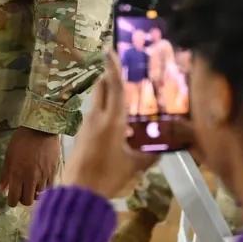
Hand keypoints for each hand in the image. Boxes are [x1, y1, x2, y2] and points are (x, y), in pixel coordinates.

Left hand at [0, 126, 60, 206]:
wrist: (42, 129)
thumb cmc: (22, 140)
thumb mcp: (9, 156)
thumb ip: (5, 175)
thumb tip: (1, 190)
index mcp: (17, 174)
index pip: (14, 199)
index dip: (11, 202)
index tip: (12, 198)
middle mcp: (30, 178)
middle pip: (27, 201)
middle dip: (23, 199)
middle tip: (22, 191)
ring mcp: (43, 176)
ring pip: (39, 196)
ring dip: (34, 193)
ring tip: (32, 185)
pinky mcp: (53, 173)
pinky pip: (49, 188)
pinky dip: (44, 188)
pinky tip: (41, 181)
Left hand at [62, 51, 194, 197]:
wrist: (79, 192)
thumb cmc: (108, 176)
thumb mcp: (134, 166)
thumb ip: (149, 155)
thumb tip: (163, 149)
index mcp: (112, 120)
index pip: (113, 86)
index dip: (113, 66)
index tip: (110, 49)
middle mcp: (97, 117)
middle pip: (101, 87)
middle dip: (109, 76)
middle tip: (124, 71)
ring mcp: (86, 124)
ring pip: (97, 100)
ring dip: (107, 93)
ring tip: (124, 95)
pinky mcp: (82, 133)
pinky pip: (95, 113)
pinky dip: (104, 109)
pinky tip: (116, 120)